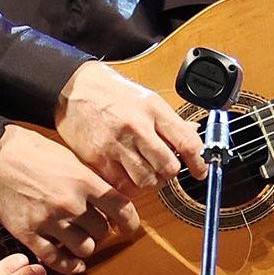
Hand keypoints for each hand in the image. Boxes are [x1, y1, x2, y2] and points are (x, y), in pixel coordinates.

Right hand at [0, 124, 141, 274]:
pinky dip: (69, 265)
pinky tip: (75, 264)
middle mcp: (70, 204)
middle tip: (95, 226)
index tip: (129, 227)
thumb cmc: (31, 152)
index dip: (130, 222)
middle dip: (102, 230)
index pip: (121, 209)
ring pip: (84, 249)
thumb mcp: (69, 159)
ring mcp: (49, 221)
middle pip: (102, 231)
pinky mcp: (29, 234)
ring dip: (86, 246)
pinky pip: (56, 260)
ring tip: (81, 238)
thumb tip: (112, 199)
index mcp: (83, 181)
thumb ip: (91, 180)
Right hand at [55, 61, 206, 191]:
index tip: (201, 170)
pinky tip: (128, 174)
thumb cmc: (112, 93)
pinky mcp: (99, 159)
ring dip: (151, 182)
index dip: (199, 162)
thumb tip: (193, 134)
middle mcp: (137, 127)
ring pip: (147, 181)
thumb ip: (170, 121)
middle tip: (166, 169)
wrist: (73, 89)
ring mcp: (117, 144)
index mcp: (153, 110)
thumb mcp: (147, 99)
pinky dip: (129, 185)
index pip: (187, 143)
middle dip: (171, 173)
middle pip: (168, 167)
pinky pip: (123, 185)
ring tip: (146, 172)